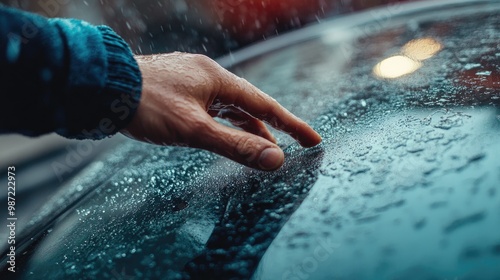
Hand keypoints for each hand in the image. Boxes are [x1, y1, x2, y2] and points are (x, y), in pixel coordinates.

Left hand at [121, 53, 321, 170]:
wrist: (103, 87)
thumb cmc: (147, 106)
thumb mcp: (194, 130)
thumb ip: (236, 146)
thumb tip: (275, 159)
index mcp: (218, 79)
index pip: (266, 106)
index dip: (292, 125)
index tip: (313, 139)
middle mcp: (209, 75)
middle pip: (250, 104)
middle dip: (271, 126)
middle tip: (291, 145)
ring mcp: (193, 80)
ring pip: (230, 106)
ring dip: (247, 126)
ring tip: (262, 145)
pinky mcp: (179, 88)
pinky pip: (213, 105)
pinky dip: (225, 121)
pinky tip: (224, 130)